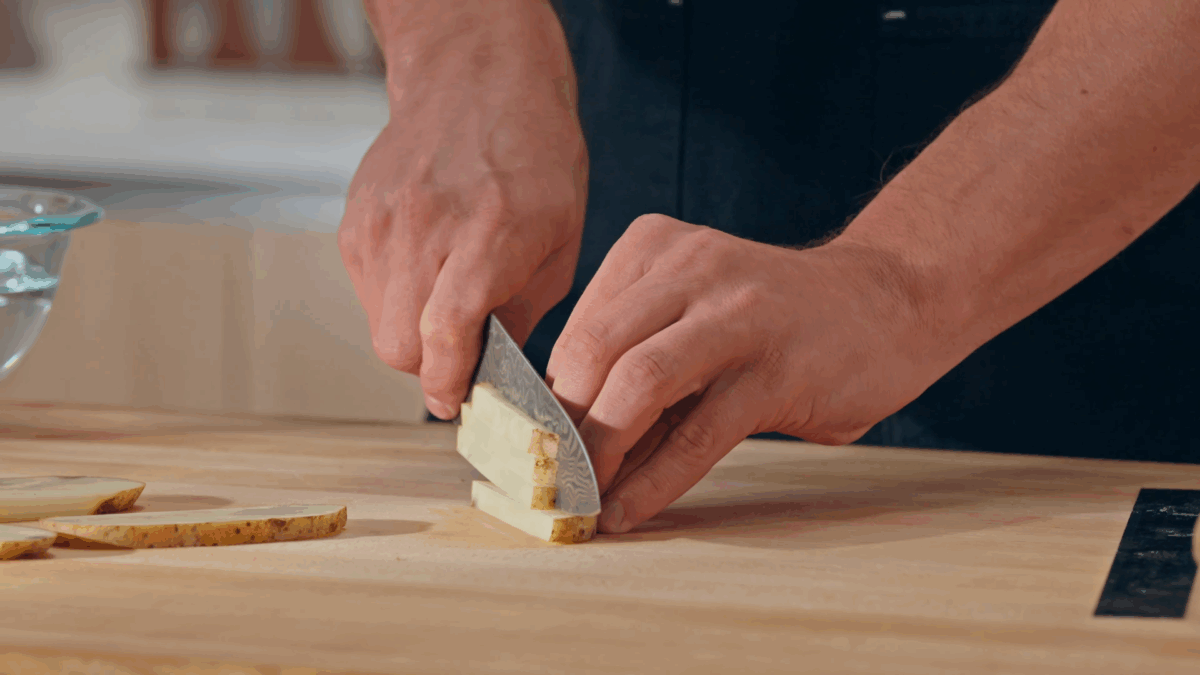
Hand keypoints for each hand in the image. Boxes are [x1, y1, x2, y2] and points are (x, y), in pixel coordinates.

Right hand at [338, 2, 586, 418]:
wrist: (478, 81)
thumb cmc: (535, 158)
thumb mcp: (561, 239)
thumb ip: (524, 311)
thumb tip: (495, 372)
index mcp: (489, 233)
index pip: (445, 331)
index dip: (446, 382)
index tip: (455, 404)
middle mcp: (426, 228)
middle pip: (399, 345)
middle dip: (429, 369)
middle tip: (461, 358)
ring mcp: (382, 223)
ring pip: (379, 324)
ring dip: (412, 335)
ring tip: (449, 302)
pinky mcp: (357, 221)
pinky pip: (369, 291)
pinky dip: (396, 300)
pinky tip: (429, 270)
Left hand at [546, 215, 954, 532]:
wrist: (887, 302)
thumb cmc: (772, 318)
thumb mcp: (695, 309)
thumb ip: (636, 353)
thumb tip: (565, 436)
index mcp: (655, 247)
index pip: (578, 329)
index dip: (547, 399)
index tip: (532, 450)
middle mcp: (691, 268)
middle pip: (594, 351)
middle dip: (564, 427)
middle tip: (552, 479)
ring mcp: (737, 315)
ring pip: (638, 384)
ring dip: (602, 453)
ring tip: (585, 498)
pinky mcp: (776, 369)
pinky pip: (697, 434)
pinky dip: (654, 481)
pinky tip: (630, 511)